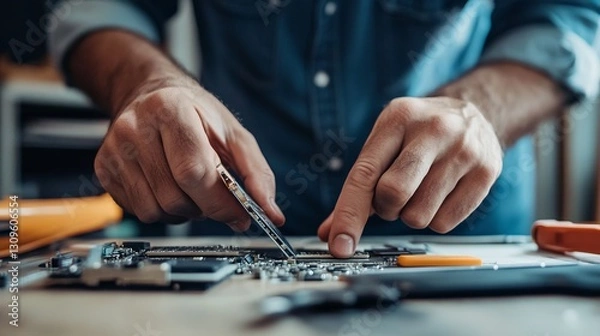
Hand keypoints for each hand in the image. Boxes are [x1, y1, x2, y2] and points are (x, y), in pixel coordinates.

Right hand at [94, 78, 284, 229]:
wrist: (152, 95)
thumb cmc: (196, 114)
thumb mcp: (234, 133)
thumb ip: (256, 173)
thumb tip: (272, 214)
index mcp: (171, 109)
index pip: (194, 171)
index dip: (221, 202)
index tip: (240, 214)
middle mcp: (136, 127)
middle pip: (176, 197)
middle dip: (204, 208)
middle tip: (215, 197)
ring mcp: (114, 149)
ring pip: (156, 210)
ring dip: (183, 211)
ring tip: (190, 187)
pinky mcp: (104, 168)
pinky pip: (139, 211)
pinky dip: (162, 210)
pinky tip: (168, 187)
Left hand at [318, 97, 502, 256]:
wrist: (474, 112)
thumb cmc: (417, 134)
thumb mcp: (384, 144)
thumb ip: (357, 189)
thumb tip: (329, 233)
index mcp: (397, 118)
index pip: (365, 174)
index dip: (348, 214)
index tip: (339, 245)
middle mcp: (433, 130)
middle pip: (393, 194)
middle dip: (386, 208)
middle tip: (393, 197)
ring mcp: (463, 149)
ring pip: (419, 215)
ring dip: (411, 214)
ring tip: (420, 191)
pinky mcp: (486, 171)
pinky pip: (445, 223)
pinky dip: (434, 219)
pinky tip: (441, 195)